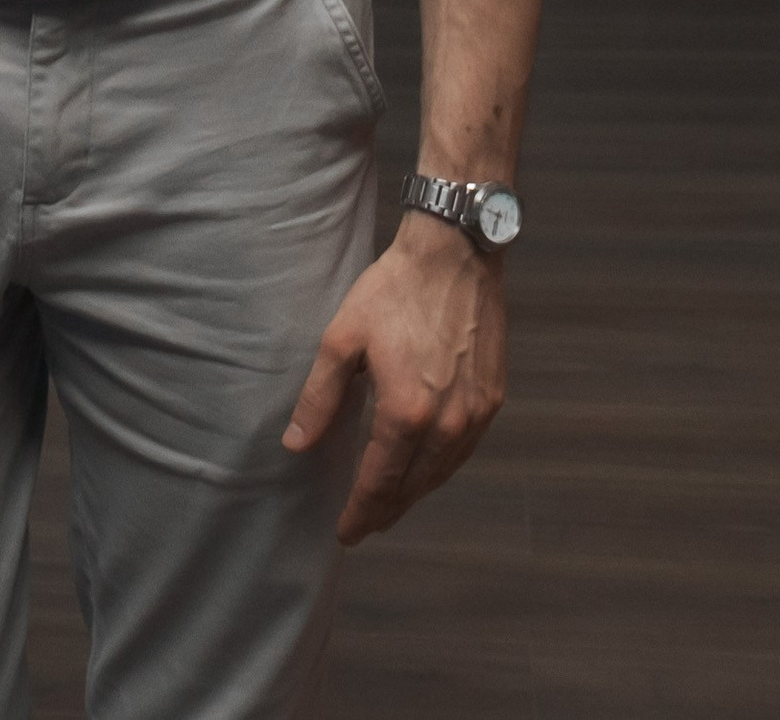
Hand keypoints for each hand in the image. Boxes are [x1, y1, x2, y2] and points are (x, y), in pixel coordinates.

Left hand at [284, 214, 507, 543]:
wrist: (455, 257)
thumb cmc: (391, 292)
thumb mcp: (341, 340)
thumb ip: (320, 397)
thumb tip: (296, 444)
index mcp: (407, 412)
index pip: (379, 481)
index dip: (360, 510)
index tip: (344, 532)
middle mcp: (448, 423)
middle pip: (414, 486)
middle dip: (386, 510)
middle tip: (363, 526)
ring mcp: (476, 414)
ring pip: (442, 473)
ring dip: (414, 493)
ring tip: (389, 504)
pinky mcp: (493, 400)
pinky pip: (464, 450)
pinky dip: (440, 468)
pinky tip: (425, 468)